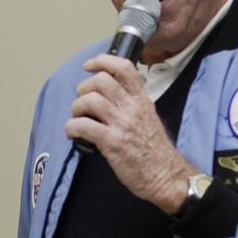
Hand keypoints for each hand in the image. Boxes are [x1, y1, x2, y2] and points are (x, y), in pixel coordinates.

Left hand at [64, 54, 194, 213]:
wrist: (165, 176)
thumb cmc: (155, 152)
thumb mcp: (149, 117)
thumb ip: (131, 104)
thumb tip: (107, 97)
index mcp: (142, 100)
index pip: (124, 67)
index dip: (102, 61)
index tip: (89, 66)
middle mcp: (132, 108)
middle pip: (101, 81)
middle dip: (84, 88)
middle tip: (82, 101)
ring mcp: (122, 124)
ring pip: (90, 100)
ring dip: (76, 108)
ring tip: (78, 117)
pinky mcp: (112, 142)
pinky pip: (83, 125)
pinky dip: (71, 127)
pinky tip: (73, 133)